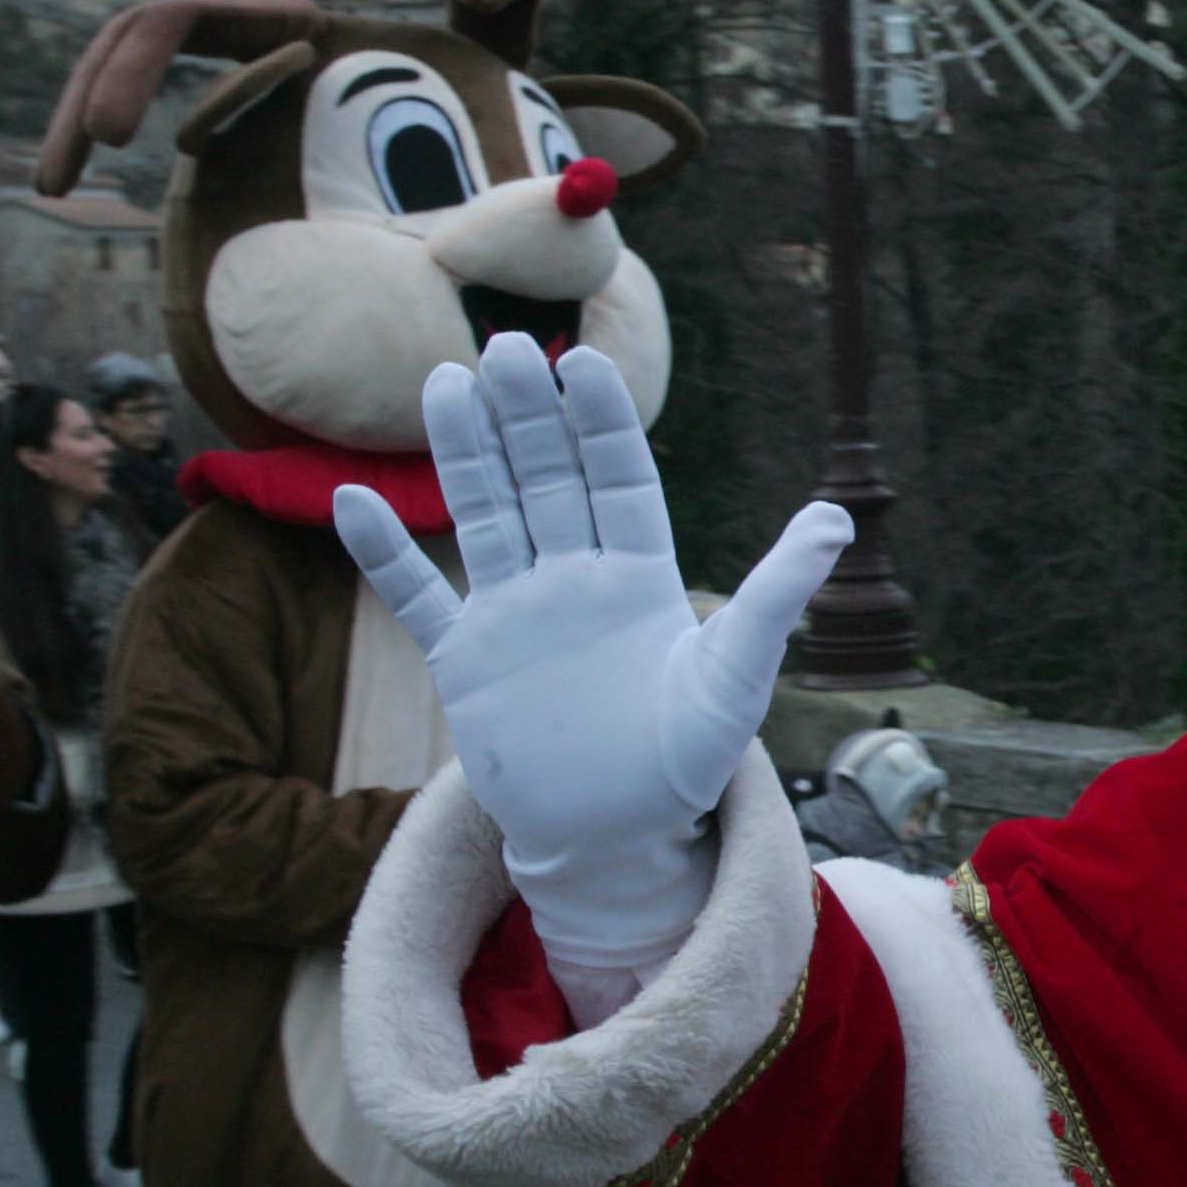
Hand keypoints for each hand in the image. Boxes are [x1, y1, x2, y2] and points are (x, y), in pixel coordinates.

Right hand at [335, 333, 849, 970]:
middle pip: (546, 480)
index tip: (584, 362)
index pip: (618, 480)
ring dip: (463, 453)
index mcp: (641, 576)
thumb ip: (775, 596)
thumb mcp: (736, 675)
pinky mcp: (465, 661)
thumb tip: (836, 519)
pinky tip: (350, 498)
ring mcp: (515, 614)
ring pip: (484, 515)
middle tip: (506, 348)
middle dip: (526, 417)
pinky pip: (419, 597)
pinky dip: (385, 554)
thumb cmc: (689, 760)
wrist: (618, 838)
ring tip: (443, 382)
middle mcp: (574, 581)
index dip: (601, 424)